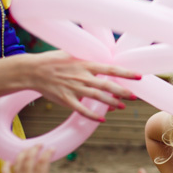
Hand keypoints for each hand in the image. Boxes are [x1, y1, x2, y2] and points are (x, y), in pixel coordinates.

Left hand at [1, 146, 69, 172]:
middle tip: (39, 144)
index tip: (52, 148)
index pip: (43, 162)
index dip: (48, 153)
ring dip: (22, 153)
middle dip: (34, 149)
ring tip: (27, 149)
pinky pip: (6, 172)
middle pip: (29, 158)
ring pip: (18, 162)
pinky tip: (9, 161)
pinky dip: (7, 165)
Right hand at [26, 50, 140, 121]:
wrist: (33, 71)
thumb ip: (88, 56)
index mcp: (85, 64)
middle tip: (134, 97)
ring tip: (122, 107)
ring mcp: (74, 88)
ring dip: (111, 103)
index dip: (126, 73)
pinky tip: (102, 119)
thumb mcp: (72, 53)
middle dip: (122, 92)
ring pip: (97, 98)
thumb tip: (104, 54)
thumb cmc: (53, 61)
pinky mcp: (66, 99)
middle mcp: (82, 76)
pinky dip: (93, 116)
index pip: (110, 68)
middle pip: (107, 85)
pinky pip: (82, 110)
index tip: (139, 76)